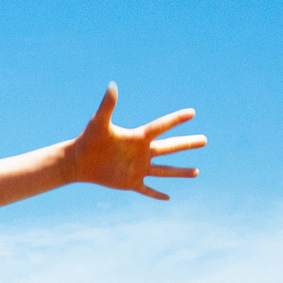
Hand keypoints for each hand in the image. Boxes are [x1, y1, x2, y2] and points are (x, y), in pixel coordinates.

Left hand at [64, 84, 203, 198]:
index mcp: (138, 137)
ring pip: (164, 171)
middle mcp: (142, 152)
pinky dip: (156, 194)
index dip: (175, 119)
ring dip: (180, 172)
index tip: (192, 113)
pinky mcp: (130, 182)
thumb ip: (107, 105)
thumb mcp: (99, 122)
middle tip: (205, 140)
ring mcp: (138, 168)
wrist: (78, 160)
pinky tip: (168, 198)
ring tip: (197, 172)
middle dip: (187, 144)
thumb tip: (112, 84)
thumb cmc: (88, 139)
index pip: (161, 127)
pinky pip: (146, 189)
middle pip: (170, 148)